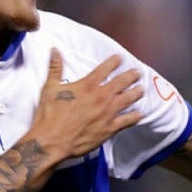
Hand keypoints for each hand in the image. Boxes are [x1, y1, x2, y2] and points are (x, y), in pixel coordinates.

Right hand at [29, 48, 143, 158]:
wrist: (52, 141)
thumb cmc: (49, 115)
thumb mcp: (49, 88)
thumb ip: (54, 68)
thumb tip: (55, 50)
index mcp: (87, 85)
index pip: (105, 69)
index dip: (114, 61)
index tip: (120, 58)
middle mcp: (101, 97)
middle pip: (121, 82)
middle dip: (131, 75)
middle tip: (137, 72)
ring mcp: (107, 113)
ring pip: (128, 99)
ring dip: (136, 93)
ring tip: (141, 89)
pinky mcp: (109, 129)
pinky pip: (127, 121)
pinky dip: (135, 117)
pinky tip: (140, 114)